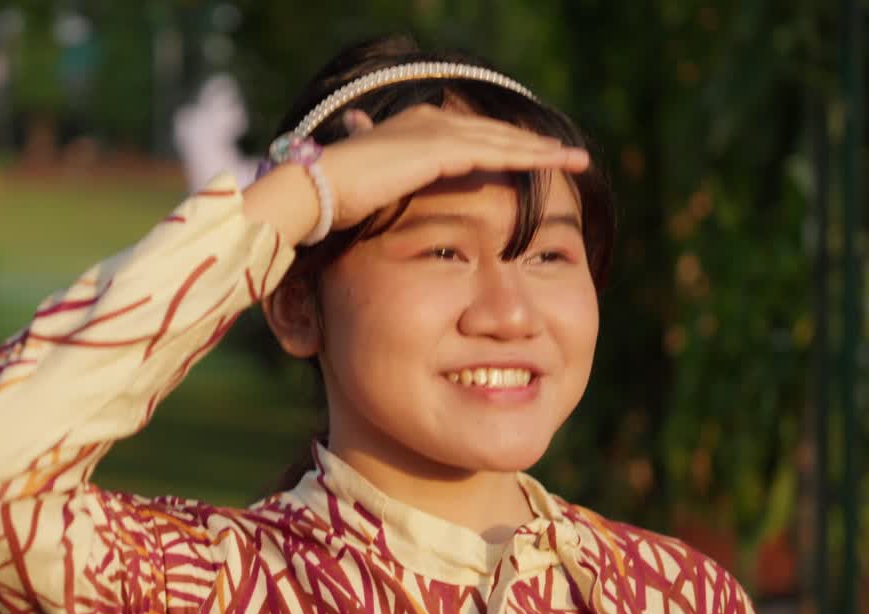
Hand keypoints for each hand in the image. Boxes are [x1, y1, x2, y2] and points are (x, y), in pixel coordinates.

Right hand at [321, 105, 589, 230]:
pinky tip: (556, 164)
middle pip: (493, 133)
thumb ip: (392, 199)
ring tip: (575, 160)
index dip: (503, 147)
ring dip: (542, 151)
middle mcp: (427, 122)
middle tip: (567, 157)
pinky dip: (530, 158)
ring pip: (502, 139)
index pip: (470, 138)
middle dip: (531, 145)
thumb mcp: (371, 199)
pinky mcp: (441, 149)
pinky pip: (497, 152)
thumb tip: (389, 217)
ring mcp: (435, 131)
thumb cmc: (331, 207)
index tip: (530, 160)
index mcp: (412, 131)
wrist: (312, 194)